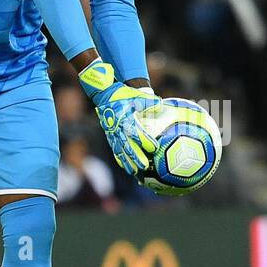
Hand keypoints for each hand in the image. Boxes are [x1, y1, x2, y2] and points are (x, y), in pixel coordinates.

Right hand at [78, 59, 158, 176]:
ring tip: (135, 172)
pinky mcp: (110, 136)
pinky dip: (120, 159)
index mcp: (127, 119)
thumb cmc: (124, 95)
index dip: (146, 140)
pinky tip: (125, 167)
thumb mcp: (136, 96)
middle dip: (137, 157)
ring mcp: (113, 133)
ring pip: (121, 150)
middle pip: (129, 145)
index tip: (154, 148)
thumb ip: (148, 101)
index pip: (137, 132)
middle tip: (145, 166)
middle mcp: (119, 128)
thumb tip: (160, 104)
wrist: (106, 95)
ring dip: (128, 162)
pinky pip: (115, 149)